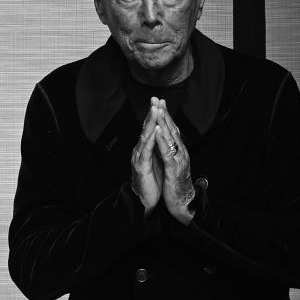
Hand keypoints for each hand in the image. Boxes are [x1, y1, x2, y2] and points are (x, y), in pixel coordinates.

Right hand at [130, 97, 163, 216]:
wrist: (146, 201)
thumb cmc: (152, 182)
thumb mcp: (155, 162)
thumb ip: (155, 149)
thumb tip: (159, 137)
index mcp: (145, 149)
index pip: (149, 128)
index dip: (154, 115)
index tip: (159, 101)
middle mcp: (140, 150)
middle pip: (146, 128)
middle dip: (151, 113)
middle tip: (155, 99)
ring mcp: (139, 158)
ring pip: (145, 137)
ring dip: (150, 122)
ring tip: (154, 110)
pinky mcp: (140, 166)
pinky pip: (146, 151)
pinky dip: (150, 140)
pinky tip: (153, 131)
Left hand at [154, 100, 195, 224]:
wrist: (183, 203)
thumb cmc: (177, 185)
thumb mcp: (173, 165)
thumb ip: (170, 153)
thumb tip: (165, 143)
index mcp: (179, 151)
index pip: (172, 130)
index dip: (166, 116)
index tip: (159, 103)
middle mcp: (181, 152)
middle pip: (172, 129)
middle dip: (164, 114)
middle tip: (157, 99)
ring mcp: (178, 159)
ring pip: (170, 137)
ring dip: (163, 122)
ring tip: (157, 109)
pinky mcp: (174, 168)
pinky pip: (166, 151)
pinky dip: (161, 139)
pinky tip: (156, 130)